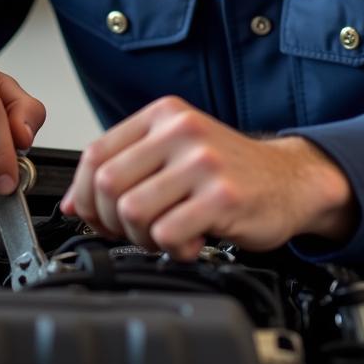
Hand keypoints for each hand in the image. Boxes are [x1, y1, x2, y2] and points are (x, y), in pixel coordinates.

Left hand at [60, 95, 357, 260]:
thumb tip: (73, 205)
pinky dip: (172, 249)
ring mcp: (203, 161)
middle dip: (111, 221)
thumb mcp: (175, 152)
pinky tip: (191, 240)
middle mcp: (182, 130)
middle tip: (135, 231)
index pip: (96, 153)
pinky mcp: (222, 196)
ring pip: (132, 210)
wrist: (290, 180)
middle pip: (108, 184)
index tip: (97, 216)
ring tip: (166, 234)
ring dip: (142, 238)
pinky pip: (166, 233)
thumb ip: (127, 168)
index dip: (85, 196)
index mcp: (165, 114)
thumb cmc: (228, 170)